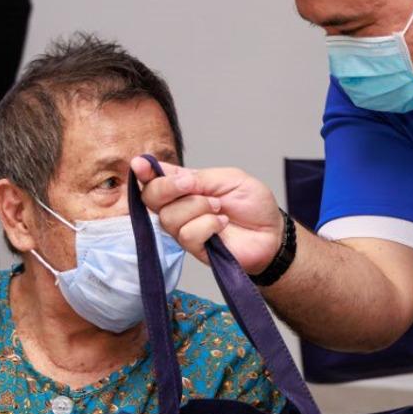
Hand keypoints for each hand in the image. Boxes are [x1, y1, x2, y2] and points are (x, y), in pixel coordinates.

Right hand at [134, 158, 283, 274]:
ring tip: (219, 208)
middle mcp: (180, 208)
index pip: (155, 179)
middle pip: (151, 198)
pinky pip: (187, 234)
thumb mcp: (228, 179)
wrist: (273, 232)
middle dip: (168, 188)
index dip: (144, 172)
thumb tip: (164, 171)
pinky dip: (207, 225)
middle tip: (191, 185)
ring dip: (197, 207)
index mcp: (186, 187)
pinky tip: (222, 224)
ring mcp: (186, 229)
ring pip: (169, 217)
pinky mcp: (195, 249)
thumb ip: (197, 177)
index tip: (139, 164)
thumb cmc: (253, 204)